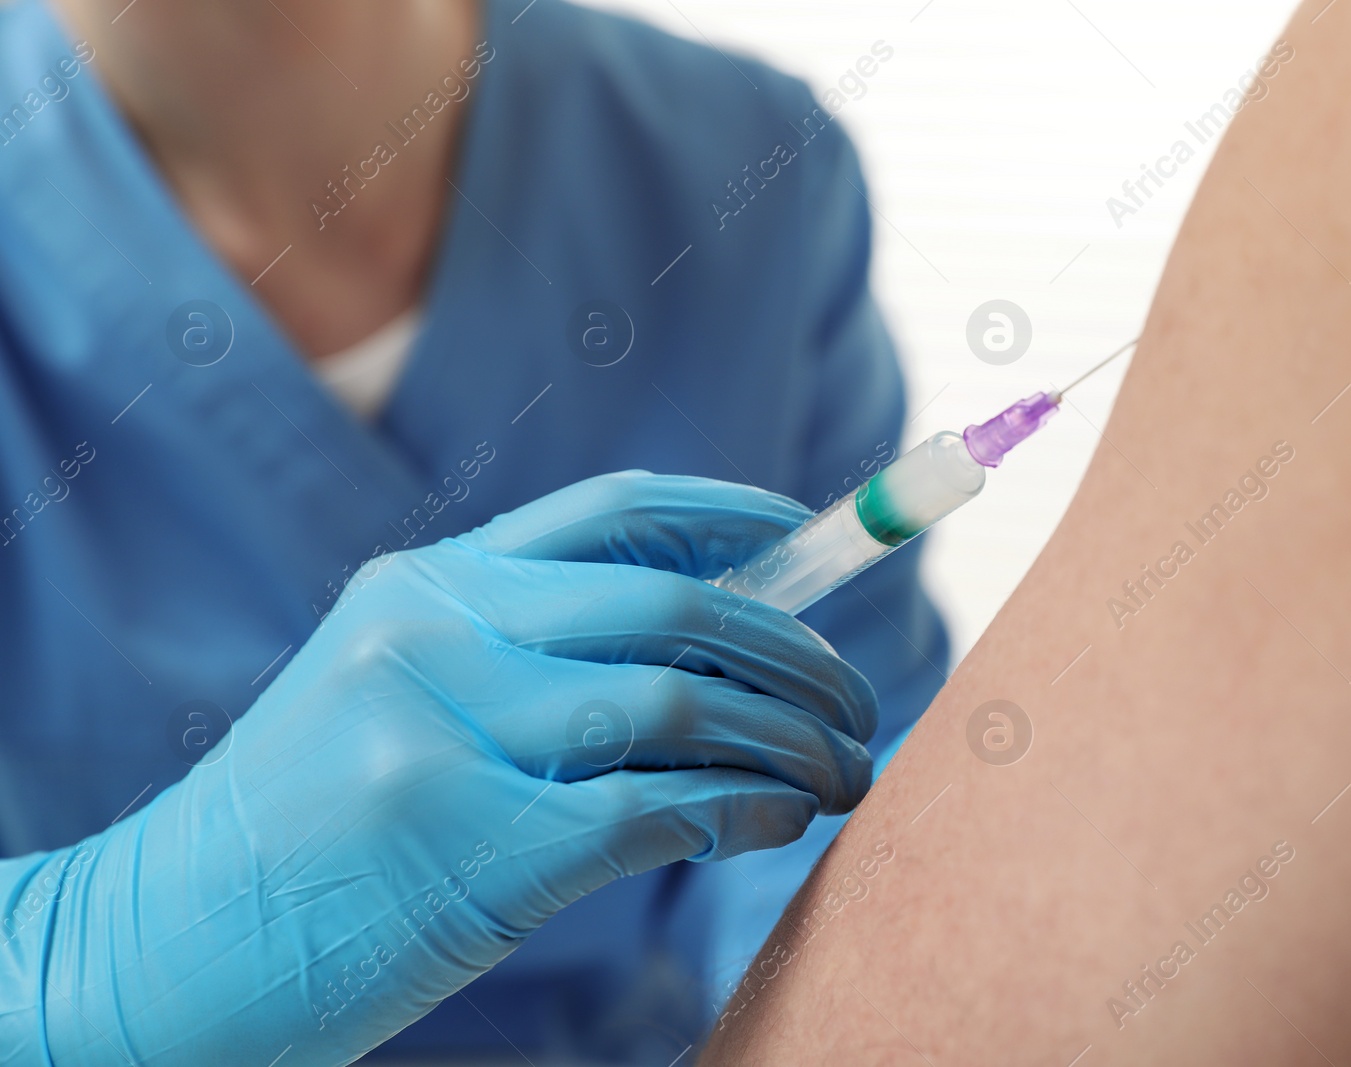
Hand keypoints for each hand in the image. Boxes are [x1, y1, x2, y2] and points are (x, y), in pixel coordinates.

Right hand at [2, 472, 876, 1065]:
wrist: (160, 943)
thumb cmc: (304, 827)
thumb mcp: (395, 693)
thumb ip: (527, 650)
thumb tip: (715, 640)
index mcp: (423, 582)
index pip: (615, 511)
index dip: (738, 516)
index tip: (815, 537)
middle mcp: (432, 631)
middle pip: (674, 605)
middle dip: (797, 653)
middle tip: (856, 702)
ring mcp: (441, 731)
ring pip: (681, 703)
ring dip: (792, 742)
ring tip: (843, 774)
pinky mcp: (462, 840)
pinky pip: (656, 807)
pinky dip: (743, 812)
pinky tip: (776, 824)